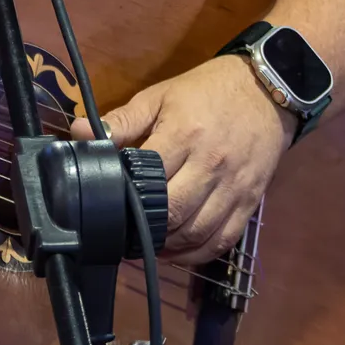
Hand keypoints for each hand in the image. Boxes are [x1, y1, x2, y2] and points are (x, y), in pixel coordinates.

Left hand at [73, 54, 291, 264]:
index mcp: (184, 135)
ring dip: (169, 246)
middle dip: (146, 227)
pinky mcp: (250, 202)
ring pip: (198, 232)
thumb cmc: (206, 92)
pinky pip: (223, 240)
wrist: (266, 90)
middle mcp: (211, 166)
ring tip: (146, 243)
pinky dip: (197, 254)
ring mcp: (234, 187)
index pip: (149, 180)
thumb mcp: (160, 96)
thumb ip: (121, 120)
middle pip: (174, 213)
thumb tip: (78, 132)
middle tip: (124, 230)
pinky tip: (177, 251)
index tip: (107, 208)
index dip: (125, 199)